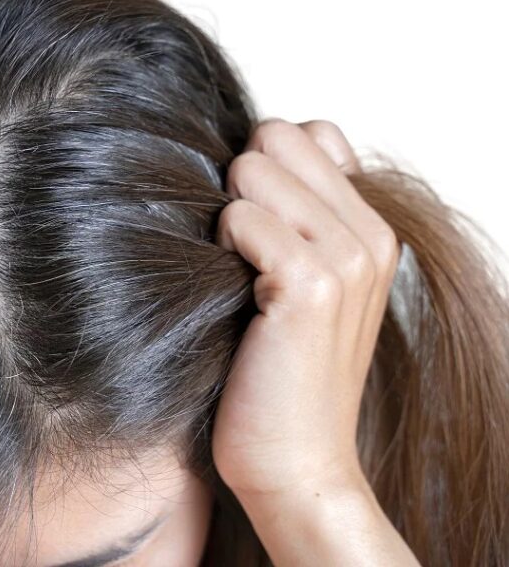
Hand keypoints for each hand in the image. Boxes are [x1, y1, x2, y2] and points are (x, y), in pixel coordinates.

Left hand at [210, 118, 417, 563]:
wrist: (294, 461)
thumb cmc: (276, 372)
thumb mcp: (298, 284)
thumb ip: (294, 218)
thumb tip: (245, 158)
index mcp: (370, 228)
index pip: (309, 131)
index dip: (265, 167)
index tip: (256, 228)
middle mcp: (369, 234)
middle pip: (276, 135)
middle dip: (240, 181)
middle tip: (239, 250)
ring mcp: (347, 258)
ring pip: (252, 167)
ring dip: (226, 216)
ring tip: (238, 273)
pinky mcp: (311, 285)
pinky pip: (240, 218)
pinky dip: (221, 247)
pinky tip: (236, 292)